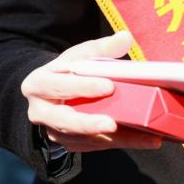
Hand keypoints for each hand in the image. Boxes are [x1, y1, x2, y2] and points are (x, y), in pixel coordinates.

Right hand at [21, 31, 162, 152]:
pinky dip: (119, 143)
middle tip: (112, 124)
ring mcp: (53, 130)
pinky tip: (144, 140)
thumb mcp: (79, 55)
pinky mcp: (68, 143)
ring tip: (143, 136)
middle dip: (88, 123)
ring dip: (113, 138)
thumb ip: (101, 48)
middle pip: (64, 120)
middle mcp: (40, 111)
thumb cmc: (68, 70)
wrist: (52, 91)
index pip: (59, 85)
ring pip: (82, 138)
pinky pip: (94, 146)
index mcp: (39, 84)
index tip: (109, 86)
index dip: (83, 87)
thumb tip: (125, 37)